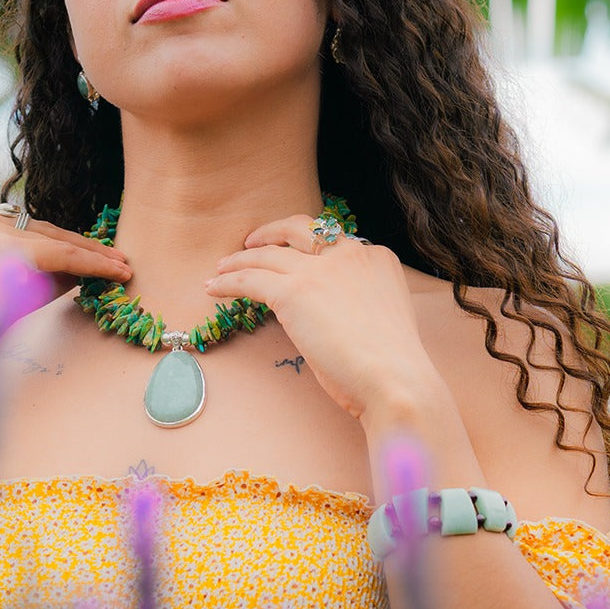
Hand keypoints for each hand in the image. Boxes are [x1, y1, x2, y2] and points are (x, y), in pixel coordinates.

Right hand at [0, 201, 132, 390]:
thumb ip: (26, 272)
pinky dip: (88, 263)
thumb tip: (78, 269)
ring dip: (89, 254)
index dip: (55, 242)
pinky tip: (112, 271)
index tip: (87, 252)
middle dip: (78, 246)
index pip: (15, 228)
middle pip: (35, 228)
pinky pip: (58, 253)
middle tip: (113, 259)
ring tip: (119, 267)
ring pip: (49, 238)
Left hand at [204, 215, 434, 425]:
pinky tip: (214, 288)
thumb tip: (328, 310)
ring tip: (221, 269)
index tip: (288, 254)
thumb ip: (357, 300)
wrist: (395, 380)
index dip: (306, 247)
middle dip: (270, 232)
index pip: (332, 239)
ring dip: (239, 259)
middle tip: (249, 244)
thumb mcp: (382, 315)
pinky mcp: (293, 292)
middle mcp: (349, 254)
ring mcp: (319, 270)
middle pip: (298, 228)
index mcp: (376, 258)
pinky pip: (249, 279)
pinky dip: (228, 281)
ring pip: (266, 254)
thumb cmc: (393, 365)